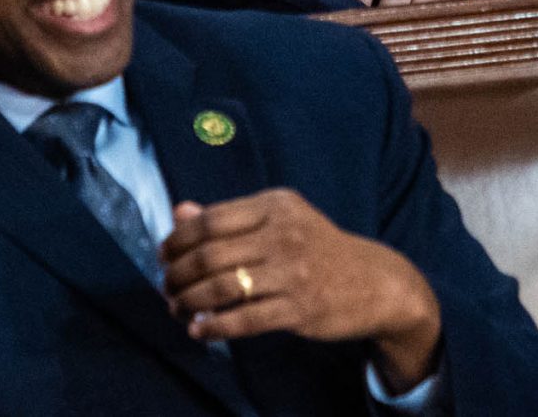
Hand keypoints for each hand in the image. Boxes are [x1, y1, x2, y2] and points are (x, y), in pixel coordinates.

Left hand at [164, 191, 442, 391]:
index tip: (163, 255)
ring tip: (177, 309)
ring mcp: (293, 272)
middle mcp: (284, 234)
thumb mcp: (280, 219)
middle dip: (178, 274)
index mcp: (275, 205)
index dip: (178, 239)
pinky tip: (199, 331)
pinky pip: (244, 319)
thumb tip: (179, 212)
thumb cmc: (316, 247)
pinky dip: (215, 327)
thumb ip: (229, 216)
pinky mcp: (299, 308)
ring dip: (190, 303)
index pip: (211, 219)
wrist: (374, 282)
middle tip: (166, 287)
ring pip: (222, 288)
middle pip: (211, 255)